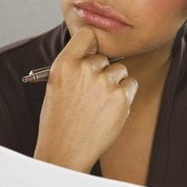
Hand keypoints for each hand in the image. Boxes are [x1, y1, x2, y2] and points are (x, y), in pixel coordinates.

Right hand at [33, 28, 137, 171]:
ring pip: (120, 71)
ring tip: (98, 105)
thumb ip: (73, 66)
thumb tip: (94, 52)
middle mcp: (85, 70)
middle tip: (89, 95)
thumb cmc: (58, 121)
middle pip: (105, 57)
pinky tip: (108, 110)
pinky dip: (124, 95)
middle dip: (101, 72)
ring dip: (114, 84)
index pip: (87, 35)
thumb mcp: (55, 86)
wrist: (64, 151)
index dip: (92, 44)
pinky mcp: (122, 97)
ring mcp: (105, 83)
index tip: (92, 53)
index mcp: (64, 64)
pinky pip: (131, 84)